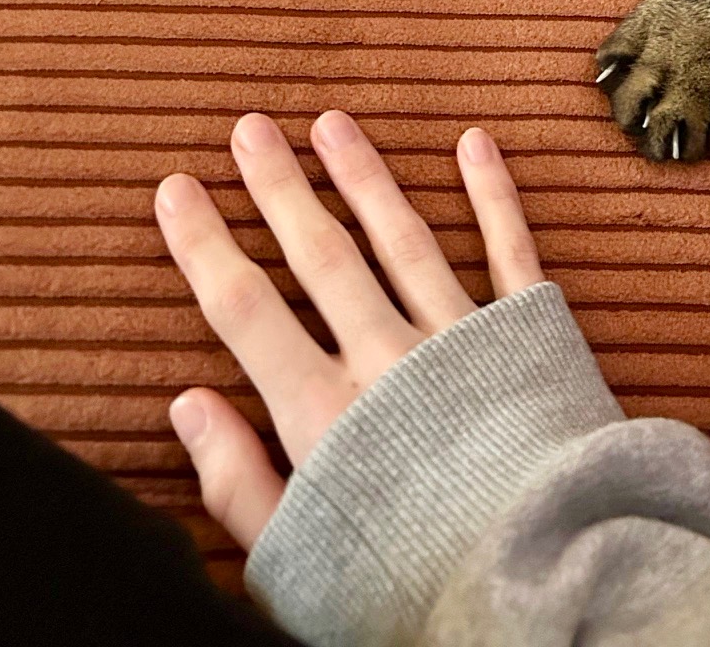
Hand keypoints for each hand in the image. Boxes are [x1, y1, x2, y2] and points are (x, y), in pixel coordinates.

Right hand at [155, 110, 542, 550]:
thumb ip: (238, 479)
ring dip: (364, 175)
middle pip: (320, 256)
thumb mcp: (296, 556)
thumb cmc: (407, 585)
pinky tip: (474, 143)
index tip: (177, 189)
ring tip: (332, 123)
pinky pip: (510, 251)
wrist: (533, 582)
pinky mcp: (528, 338)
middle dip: (279, 188)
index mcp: (321, 413)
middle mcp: (386, 360)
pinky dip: (491, 194)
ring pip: (402, 238)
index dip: (204, 246)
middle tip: (250, 128)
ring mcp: (459, 340)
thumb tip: (187, 403)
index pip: (244, 308)